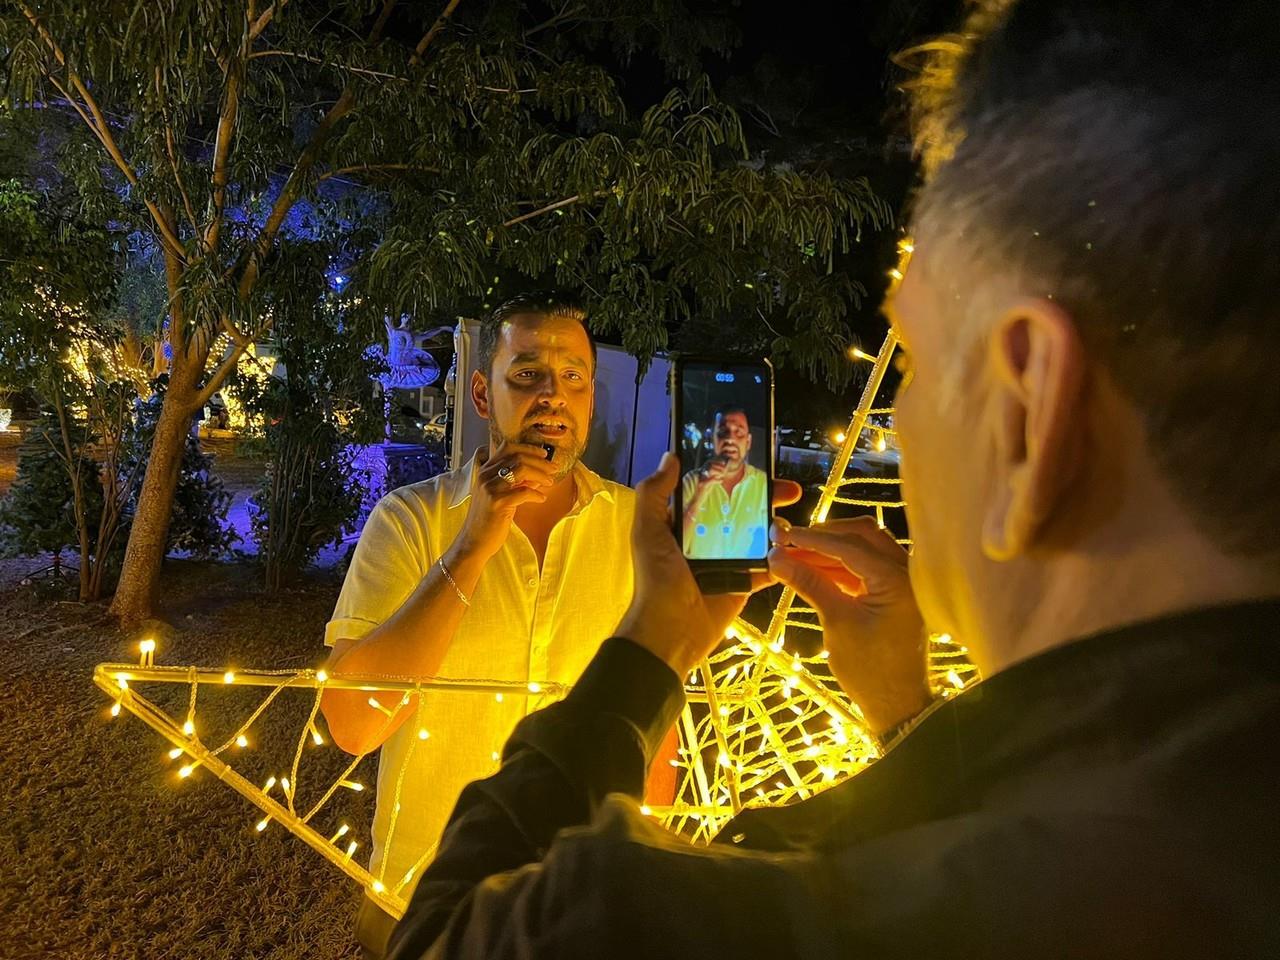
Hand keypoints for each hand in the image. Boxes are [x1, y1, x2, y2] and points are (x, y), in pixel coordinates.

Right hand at [455, 441, 557, 560]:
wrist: (473, 543)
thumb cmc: (487, 521)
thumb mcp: (501, 497)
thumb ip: (516, 484)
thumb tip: (537, 475)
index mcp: (485, 471)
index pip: (507, 447)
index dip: (528, 448)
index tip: (543, 454)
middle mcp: (485, 476)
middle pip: (517, 456)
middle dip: (540, 461)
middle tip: (553, 468)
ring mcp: (490, 488)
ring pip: (521, 469)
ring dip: (540, 474)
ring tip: (549, 482)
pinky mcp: (497, 503)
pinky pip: (523, 492)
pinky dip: (536, 494)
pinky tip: (541, 499)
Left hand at [617, 453, 801, 676]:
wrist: (670, 632)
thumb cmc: (655, 579)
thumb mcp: (647, 531)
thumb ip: (653, 494)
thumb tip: (670, 457)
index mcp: (685, 523)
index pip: (714, 492)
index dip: (736, 477)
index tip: (758, 464)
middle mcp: (709, 538)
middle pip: (744, 510)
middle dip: (768, 498)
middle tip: (790, 491)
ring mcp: (729, 560)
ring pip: (760, 536)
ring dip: (779, 528)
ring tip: (790, 525)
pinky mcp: (744, 583)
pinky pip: (769, 567)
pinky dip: (784, 558)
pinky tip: (797, 548)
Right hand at [768, 516, 930, 734]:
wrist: (897, 704)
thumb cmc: (870, 669)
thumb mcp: (836, 622)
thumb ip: (809, 583)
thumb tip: (777, 559)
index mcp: (897, 579)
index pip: (849, 546)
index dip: (812, 539)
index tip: (782, 536)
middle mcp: (905, 573)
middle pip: (862, 536)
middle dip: (824, 536)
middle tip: (789, 539)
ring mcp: (902, 582)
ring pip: (864, 550)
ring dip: (830, 550)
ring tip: (795, 555)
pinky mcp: (894, 594)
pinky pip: (866, 569)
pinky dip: (841, 567)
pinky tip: (813, 569)